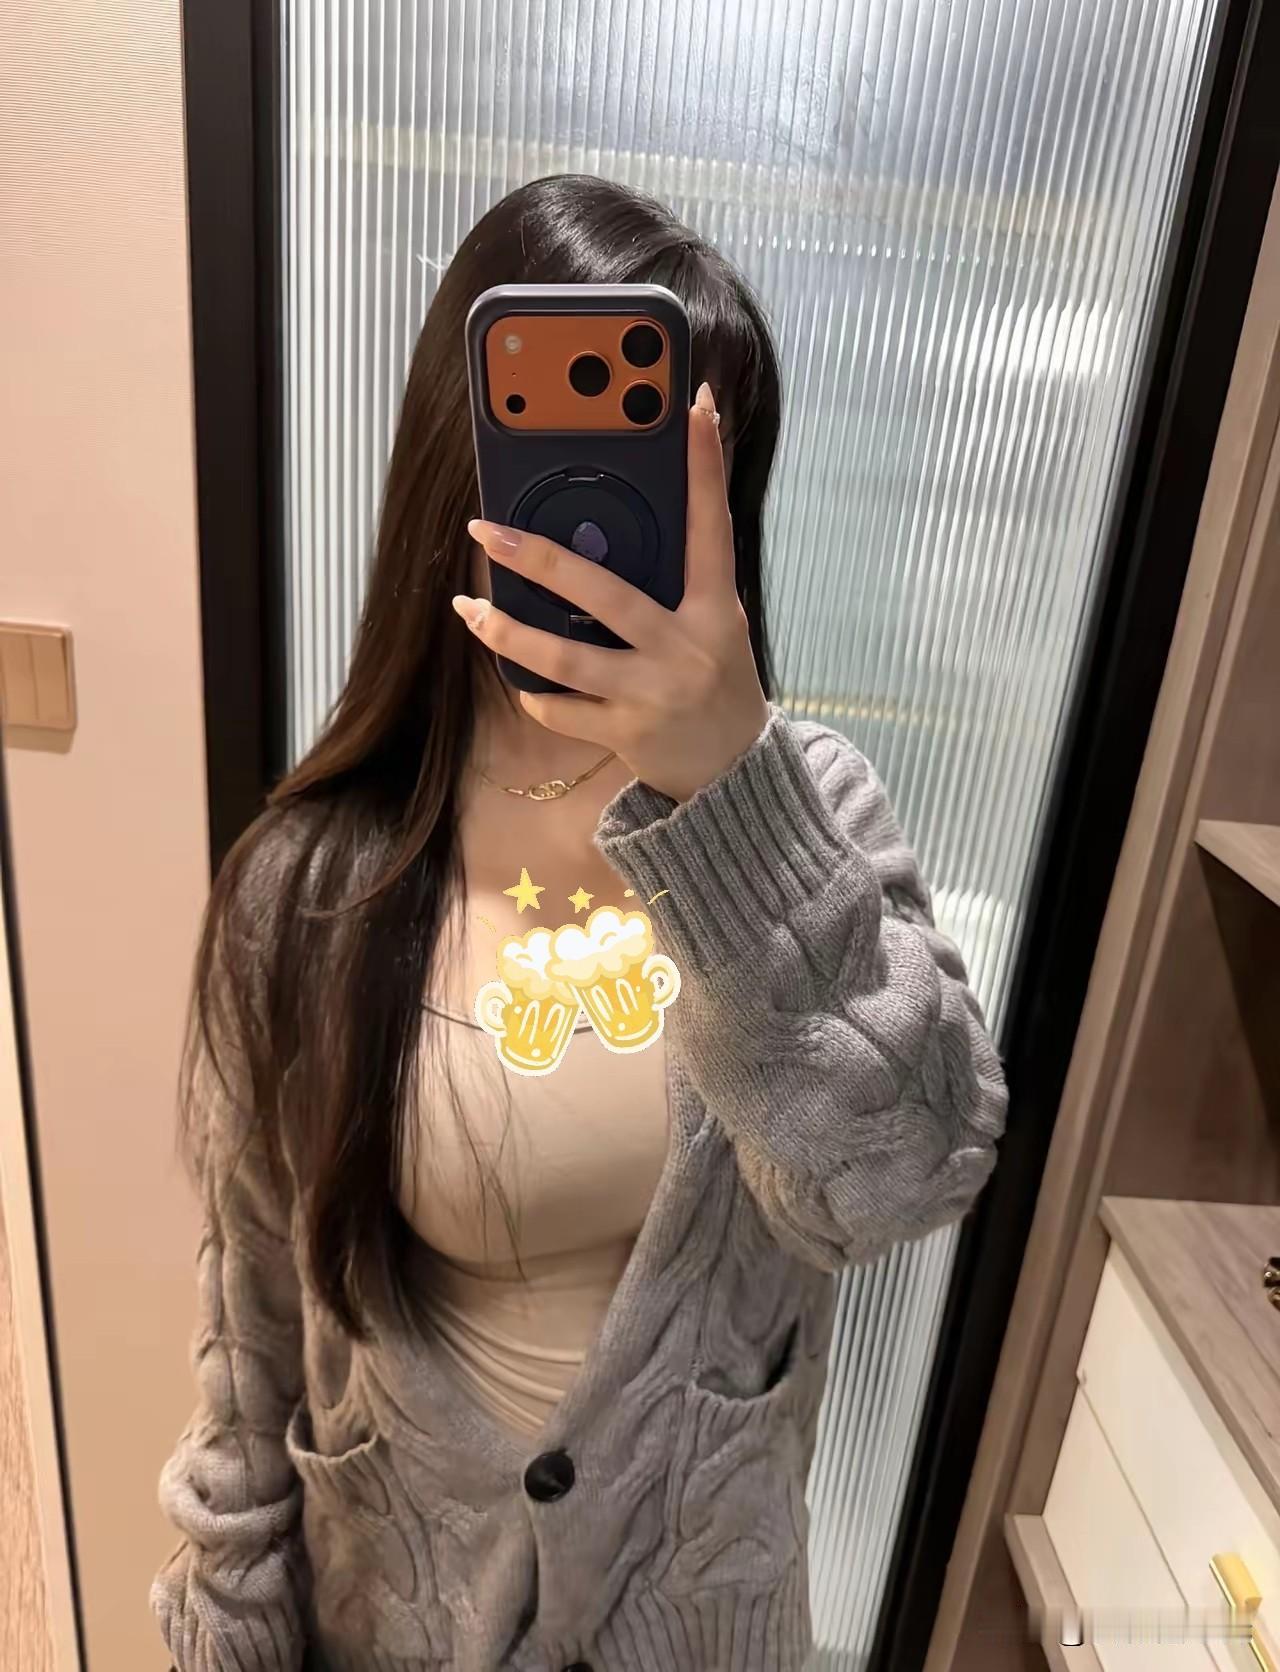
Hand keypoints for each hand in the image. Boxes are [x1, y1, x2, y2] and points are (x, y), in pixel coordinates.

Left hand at [454, 382, 770, 803]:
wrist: (735, 775)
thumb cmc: (717, 684)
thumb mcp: (715, 627)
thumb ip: (675, 584)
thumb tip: (613, 528)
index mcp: (715, 609)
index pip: (710, 526)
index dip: (705, 467)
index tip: (692, 408)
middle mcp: (683, 647)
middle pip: (603, 593)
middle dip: (538, 559)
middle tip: (486, 529)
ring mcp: (652, 693)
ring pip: (564, 658)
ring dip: (507, 634)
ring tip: (469, 608)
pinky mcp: (626, 734)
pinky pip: (561, 709)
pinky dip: (535, 693)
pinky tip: (519, 678)